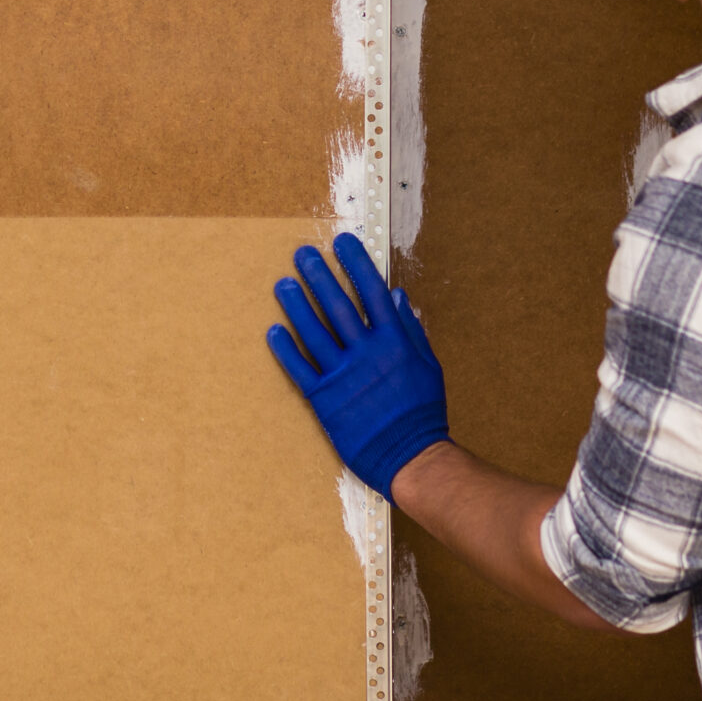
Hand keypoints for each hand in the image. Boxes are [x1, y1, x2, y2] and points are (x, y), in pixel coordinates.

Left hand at [267, 231, 449, 497]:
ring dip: (297, 305)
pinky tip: (274, 330)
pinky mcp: (324, 400)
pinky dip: (286, 348)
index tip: (342, 243)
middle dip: (319, 275)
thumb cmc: (422, 412)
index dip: (357, 265)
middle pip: (337, 306)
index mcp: (394, 343)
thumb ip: (410, 330)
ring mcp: (343, 376)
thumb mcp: (427, 366)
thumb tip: (397, 296)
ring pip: (314, 332)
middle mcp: (367, 354)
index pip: (372, 293)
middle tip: (302, 255)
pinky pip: (300, 368)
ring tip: (283, 284)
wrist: (410, 457)